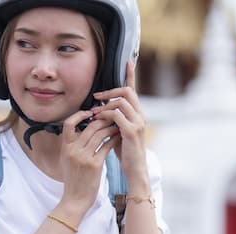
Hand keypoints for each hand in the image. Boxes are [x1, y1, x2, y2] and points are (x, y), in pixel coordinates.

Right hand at [57, 109, 119, 218]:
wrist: (75, 199)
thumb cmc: (73, 180)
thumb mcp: (67, 161)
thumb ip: (72, 146)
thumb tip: (82, 131)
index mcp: (65, 148)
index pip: (68, 124)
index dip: (79, 115)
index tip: (90, 112)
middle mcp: (73, 150)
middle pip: (90, 127)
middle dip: (102, 120)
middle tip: (111, 116)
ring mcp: (83, 157)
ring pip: (100, 134)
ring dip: (110, 128)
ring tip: (117, 125)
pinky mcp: (94, 165)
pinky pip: (106, 147)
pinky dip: (113, 140)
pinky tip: (118, 137)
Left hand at [92, 61, 148, 189]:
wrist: (135, 170)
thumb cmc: (125, 152)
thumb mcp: (118, 131)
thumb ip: (113, 119)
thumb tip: (101, 109)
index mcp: (138, 114)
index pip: (134, 90)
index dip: (131, 75)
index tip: (128, 61)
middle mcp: (141, 115)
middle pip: (127, 92)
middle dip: (110, 91)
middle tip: (97, 97)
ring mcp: (138, 123)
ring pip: (121, 102)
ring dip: (105, 105)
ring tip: (95, 113)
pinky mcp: (132, 131)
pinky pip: (117, 115)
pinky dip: (106, 116)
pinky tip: (98, 121)